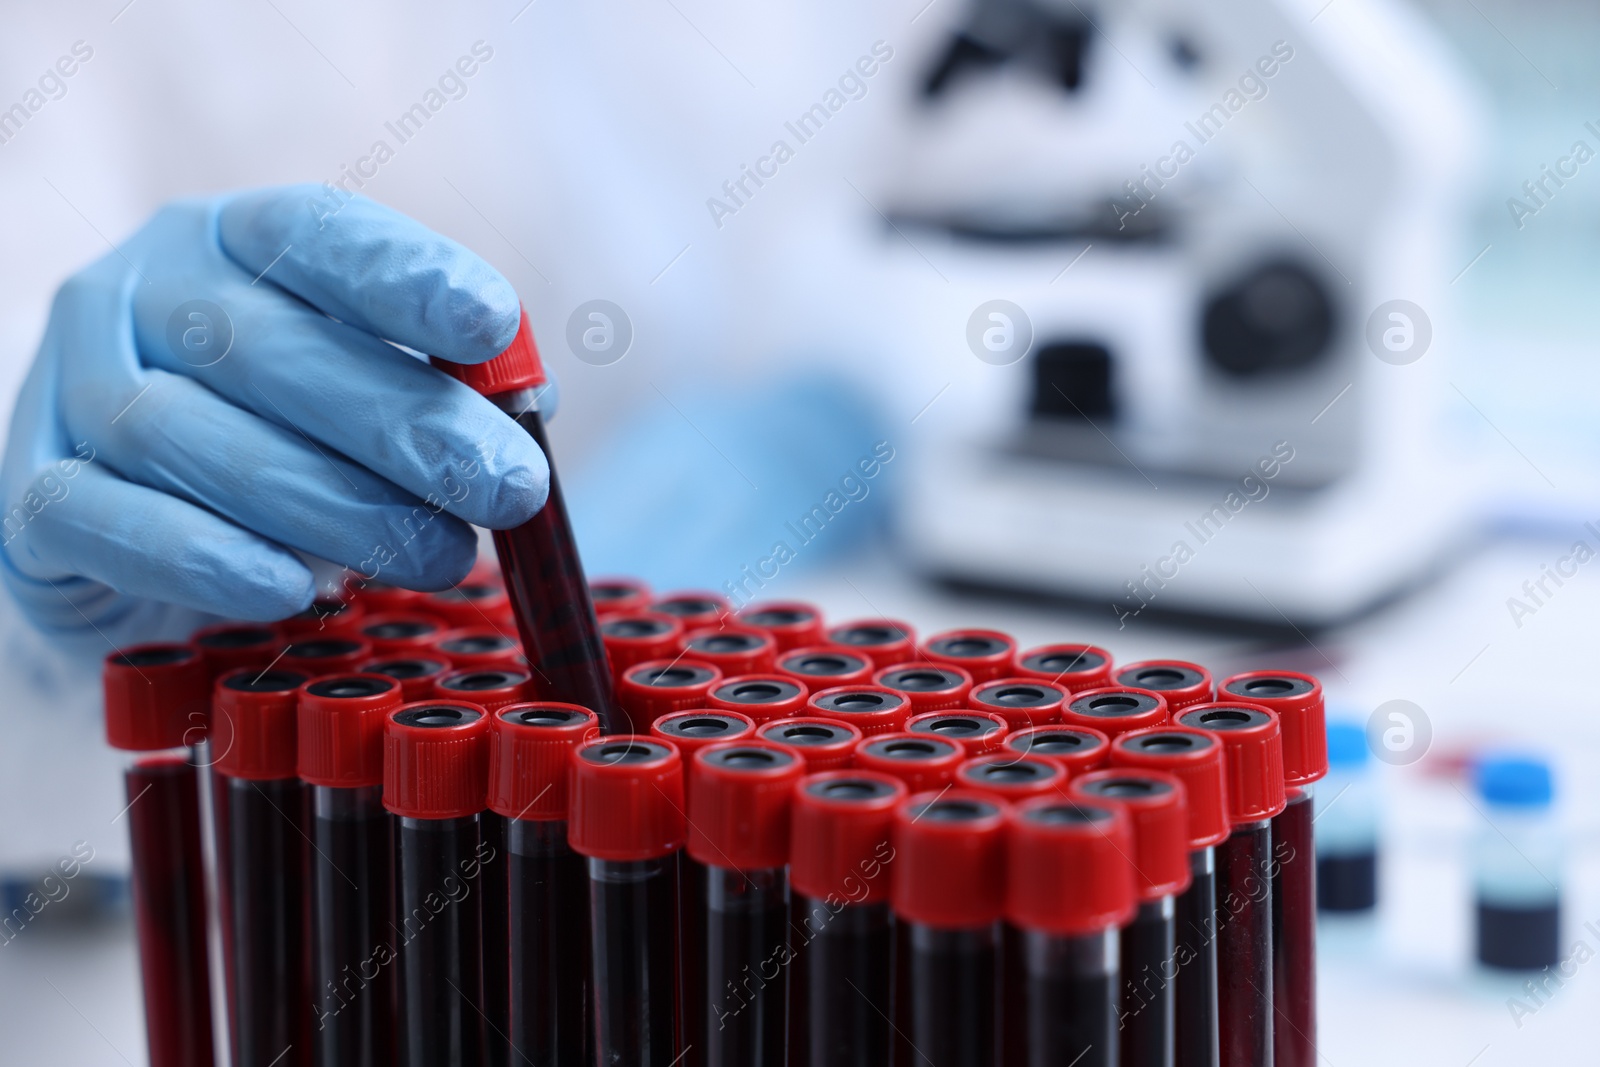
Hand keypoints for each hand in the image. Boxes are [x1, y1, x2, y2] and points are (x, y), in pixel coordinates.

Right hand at [0, 185, 548, 644]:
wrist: (127, 511)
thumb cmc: (279, 430)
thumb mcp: (359, 380)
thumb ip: (438, 380)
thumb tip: (531, 402)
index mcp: (230, 240)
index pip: (312, 234)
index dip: (403, 276)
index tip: (492, 325)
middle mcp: (140, 291)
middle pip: (266, 347)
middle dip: (406, 426)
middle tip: (509, 491)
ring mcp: (71, 384)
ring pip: (190, 437)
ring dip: (332, 507)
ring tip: (442, 557)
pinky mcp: (30, 493)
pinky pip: (106, 518)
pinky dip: (203, 557)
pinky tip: (293, 587)